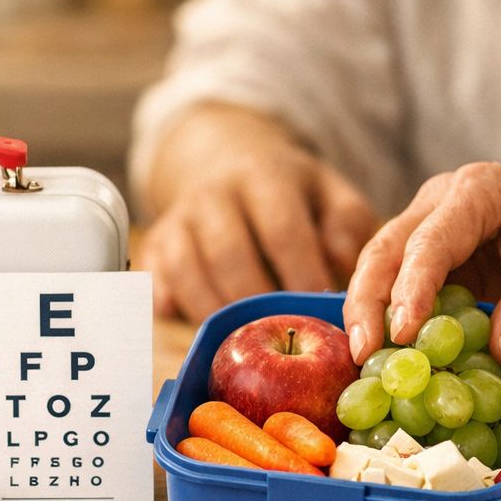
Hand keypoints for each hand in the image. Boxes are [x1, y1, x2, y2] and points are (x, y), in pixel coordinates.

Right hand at [141, 102, 376, 319]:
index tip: (319, 310)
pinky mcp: (153, 246)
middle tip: (282, 332)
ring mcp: (176, 220)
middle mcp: (212, 194)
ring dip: (217, 312)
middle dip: (258, 301)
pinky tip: (200, 329)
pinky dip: (173, 310)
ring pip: (186, 272)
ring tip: (246, 337)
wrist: (225, 163)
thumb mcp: (330, 195)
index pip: (281, 230)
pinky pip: (156, 283)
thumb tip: (341, 267)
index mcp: (263, 176)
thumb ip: (348, 227)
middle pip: (228, 253)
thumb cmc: (290, 195)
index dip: (301, 275)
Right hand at [342, 148, 500, 365]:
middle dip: (367, 303)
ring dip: (367, 312)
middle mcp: (440, 202)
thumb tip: (499, 354)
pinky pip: (396, 282)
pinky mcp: (430, 253)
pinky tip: (381, 352)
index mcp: (478, 191)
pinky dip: (385, 316)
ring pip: (379, 265)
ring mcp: (428, 225)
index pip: (431, 241)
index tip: (403, 333)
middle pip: (385, 249)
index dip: (412, 288)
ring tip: (365, 359)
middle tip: (363, 352)